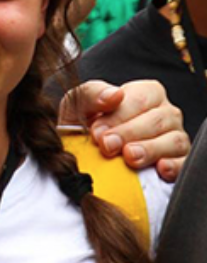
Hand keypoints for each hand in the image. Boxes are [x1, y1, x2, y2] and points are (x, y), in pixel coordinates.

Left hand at [60, 79, 188, 181]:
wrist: (82, 153)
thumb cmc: (84, 124)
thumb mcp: (79, 104)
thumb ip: (92, 94)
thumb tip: (114, 94)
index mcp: (146, 93)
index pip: (140, 99)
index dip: (118, 116)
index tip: (98, 131)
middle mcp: (165, 113)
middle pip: (157, 120)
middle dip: (129, 133)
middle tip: (108, 145)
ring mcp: (175, 137)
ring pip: (173, 141)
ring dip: (149, 150)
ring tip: (129, 157)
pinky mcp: (179, 161)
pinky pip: (184, 163)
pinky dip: (174, 166)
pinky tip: (159, 169)